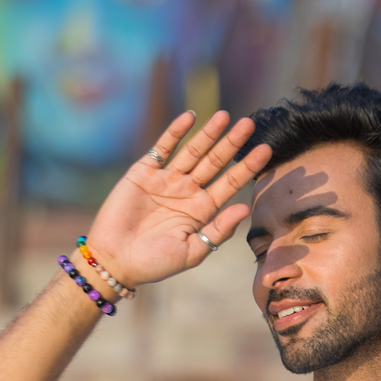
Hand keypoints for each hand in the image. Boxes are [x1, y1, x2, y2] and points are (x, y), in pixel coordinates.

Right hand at [85, 110, 270, 289]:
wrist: (115, 260)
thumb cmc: (154, 263)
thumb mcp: (193, 252)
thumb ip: (219, 230)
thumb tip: (245, 208)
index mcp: (201, 211)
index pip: (230, 184)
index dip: (247, 167)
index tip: (265, 150)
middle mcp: (187, 192)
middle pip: (214, 163)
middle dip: (232, 144)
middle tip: (250, 124)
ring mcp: (166, 180)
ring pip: (192, 151)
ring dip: (209, 134)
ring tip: (226, 116)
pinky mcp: (143, 172)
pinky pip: (162, 148)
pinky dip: (176, 132)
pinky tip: (191, 116)